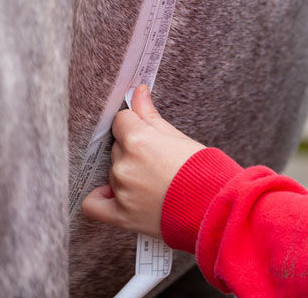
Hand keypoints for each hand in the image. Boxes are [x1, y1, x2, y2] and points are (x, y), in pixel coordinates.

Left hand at [81, 85, 204, 237]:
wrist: (214, 208)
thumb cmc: (201, 169)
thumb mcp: (176, 135)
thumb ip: (148, 113)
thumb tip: (137, 91)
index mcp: (137, 140)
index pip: (121, 120)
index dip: (134, 124)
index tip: (145, 132)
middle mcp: (124, 164)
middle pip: (116, 147)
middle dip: (132, 150)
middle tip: (155, 160)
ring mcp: (121, 191)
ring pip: (112, 171)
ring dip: (125, 173)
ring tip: (152, 181)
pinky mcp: (121, 216)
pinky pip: (93, 205)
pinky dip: (100, 198)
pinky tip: (111, 194)